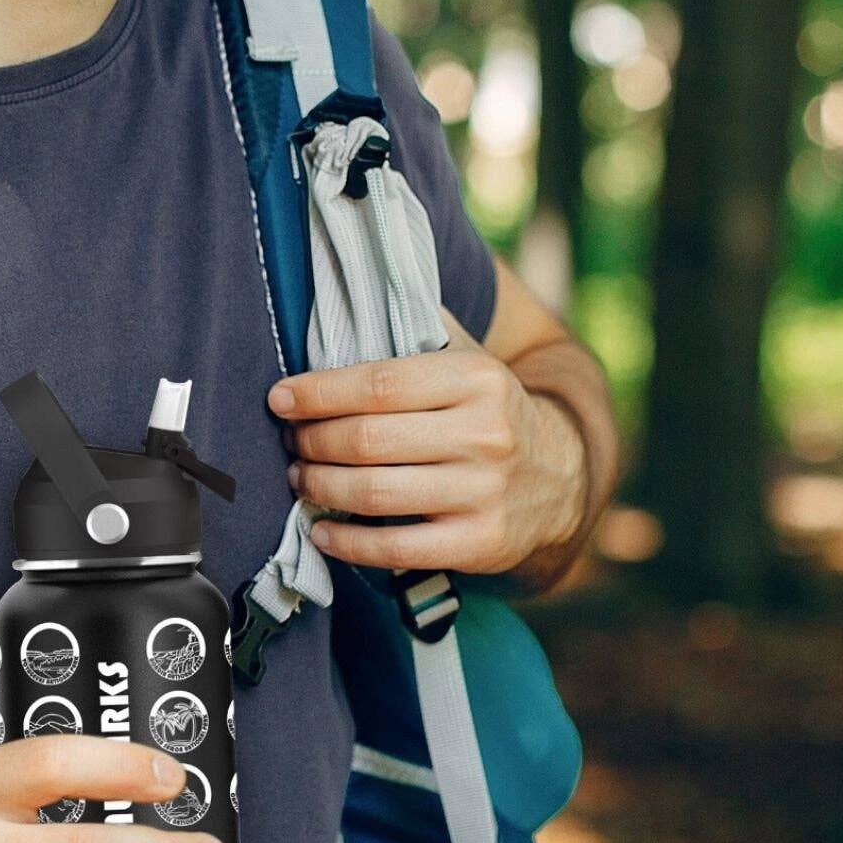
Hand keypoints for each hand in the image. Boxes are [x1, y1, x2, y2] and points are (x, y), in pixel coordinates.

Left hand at [267, 320, 587, 578]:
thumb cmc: (487, 410)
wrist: (562, 476)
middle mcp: (485, 434)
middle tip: (291, 441)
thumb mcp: (468, 358)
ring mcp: (484, 492)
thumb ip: (416, 327)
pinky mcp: (480, 543)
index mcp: (477, 379)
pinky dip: (348, 543)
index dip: (318, 393)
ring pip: (375, 493)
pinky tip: (322, 531)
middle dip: (313, 441)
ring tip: (300, 478)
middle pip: (368, 440)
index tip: (280, 399)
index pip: (379, 384)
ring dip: (321, 487)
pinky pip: (397, 547)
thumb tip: (345, 295)